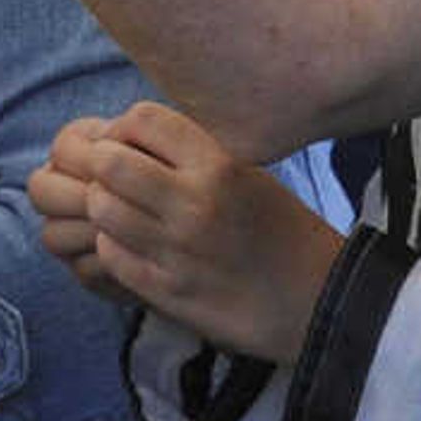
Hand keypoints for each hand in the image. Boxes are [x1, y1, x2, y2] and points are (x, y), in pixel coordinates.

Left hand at [28, 103, 334, 363]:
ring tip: (123, 213)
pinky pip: (110, 254)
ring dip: (104, 207)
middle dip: (103, 165)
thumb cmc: (280, 230)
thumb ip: (193, 152)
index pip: (142, 119)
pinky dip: (113, 245)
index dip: (126, 129)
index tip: (133, 145)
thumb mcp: (248, 173)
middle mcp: (196, 202)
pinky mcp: (168, 290)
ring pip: (101, 208)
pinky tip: (132, 246)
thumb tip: (130, 134)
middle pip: (108, 162)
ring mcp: (178, 249)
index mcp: (220, 164)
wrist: (318, 301)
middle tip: (115, 178)